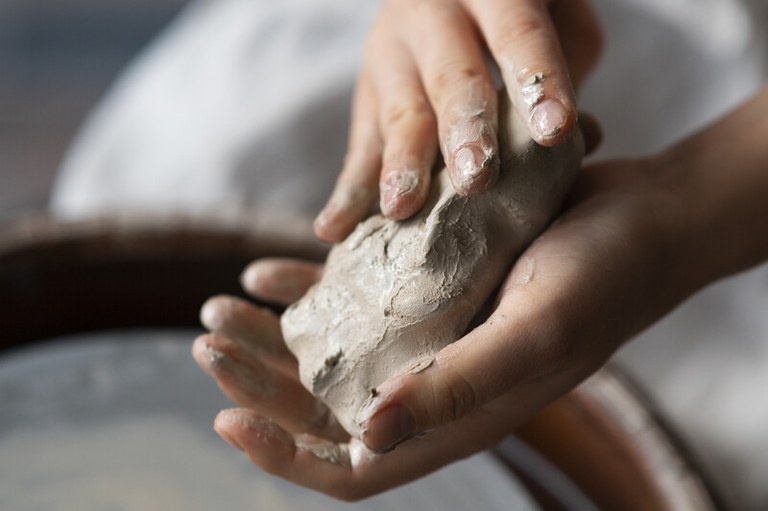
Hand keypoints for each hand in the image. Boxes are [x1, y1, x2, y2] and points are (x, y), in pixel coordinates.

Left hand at [193, 155, 694, 499]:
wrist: (638, 220)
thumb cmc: (601, 280)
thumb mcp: (535, 334)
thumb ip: (457, 387)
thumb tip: (366, 437)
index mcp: (457, 416)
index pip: (355, 466)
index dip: (286, 455)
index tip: (226, 419)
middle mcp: (432, 382)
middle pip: (324, 404)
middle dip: (260, 381)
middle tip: (210, 343)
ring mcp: (425, 334)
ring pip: (327, 351)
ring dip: (270, 337)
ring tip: (217, 308)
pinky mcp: (424, 286)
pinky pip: (349, 297)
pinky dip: (304, 289)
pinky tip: (265, 272)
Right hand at [313, 0, 602, 240]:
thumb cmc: (517, 16)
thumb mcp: (554, 20)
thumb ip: (563, 69)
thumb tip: (582, 138)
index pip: (517, 33)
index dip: (535, 80)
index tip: (554, 133)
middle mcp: (432, 16)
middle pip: (452, 76)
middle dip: (463, 130)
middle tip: (476, 180)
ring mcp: (391, 56)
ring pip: (398, 112)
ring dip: (401, 163)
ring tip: (401, 208)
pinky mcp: (367, 96)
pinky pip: (358, 146)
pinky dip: (347, 191)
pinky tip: (331, 230)